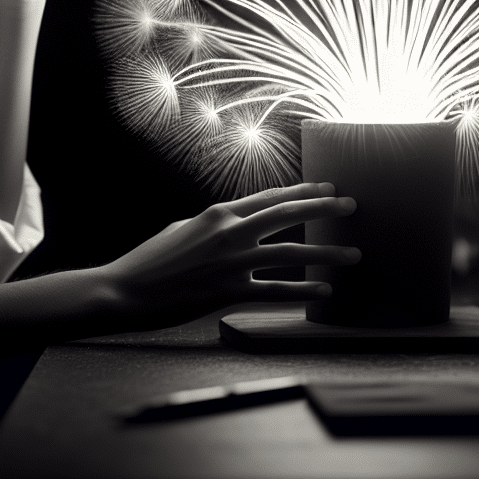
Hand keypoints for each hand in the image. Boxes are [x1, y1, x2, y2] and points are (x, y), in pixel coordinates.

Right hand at [99, 182, 360, 331]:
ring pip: (291, 251)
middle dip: (324, 208)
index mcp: (218, 213)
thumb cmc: (150, 262)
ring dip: (326, 252)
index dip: (302, 190)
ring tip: (353, 255)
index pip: (269, 197)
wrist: (124, 290)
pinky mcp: (228, 292)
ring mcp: (230, 261)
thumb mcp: (182, 231)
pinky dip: (304, 290)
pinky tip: (324, 291)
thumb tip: (232, 224)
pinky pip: (276, 290)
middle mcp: (229, 231)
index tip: (327, 187)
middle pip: (287, 214)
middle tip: (352, 206)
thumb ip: (213, 226)